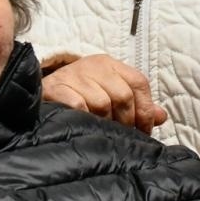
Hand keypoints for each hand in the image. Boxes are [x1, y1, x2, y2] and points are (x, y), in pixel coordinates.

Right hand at [41, 54, 167, 133]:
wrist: (38, 92)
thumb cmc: (78, 94)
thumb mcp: (109, 93)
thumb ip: (136, 104)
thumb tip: (161, 116)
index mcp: (110, 65)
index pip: (139, 82)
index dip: (145, 109)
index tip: (144, 130)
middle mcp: (93, 66)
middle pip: (123, 95)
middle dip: (126, 120)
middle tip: (122, 135)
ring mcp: (74, 75)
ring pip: (102, 103)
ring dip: (105, 123)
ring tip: (102, 132)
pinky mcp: (56, 88)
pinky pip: (78, 106)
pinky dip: (85, 119)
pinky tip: (84, 126)